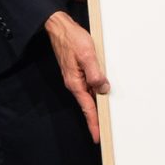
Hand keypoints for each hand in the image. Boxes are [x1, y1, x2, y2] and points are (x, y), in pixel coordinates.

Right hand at [44, 11, 108, 140]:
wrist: (59, 28)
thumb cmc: (72, 39)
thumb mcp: (87, 55)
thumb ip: (96, 73)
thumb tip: (103, 89)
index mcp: (75, 82)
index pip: (88, 107)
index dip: (93, 123)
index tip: (98, 136)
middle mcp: (74, 83)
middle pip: (88, 105)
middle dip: (96, 119)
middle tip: (104, 132)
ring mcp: (75, 78)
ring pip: (89, 96)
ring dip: (97, 106)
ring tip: (105, 118)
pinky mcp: (77, 72)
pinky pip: (88, 86)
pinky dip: (95, 93)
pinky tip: (101, 94)